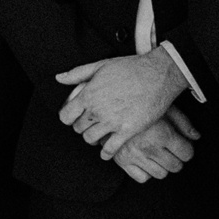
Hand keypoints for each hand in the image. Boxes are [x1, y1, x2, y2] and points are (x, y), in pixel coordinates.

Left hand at [57, 52, 187, 153]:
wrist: (159, 74)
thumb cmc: (132, 68)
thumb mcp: (101, 65)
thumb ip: (78, 73)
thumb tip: (60, 78)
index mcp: (88, 95)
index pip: (65, 116)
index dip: (69, 117)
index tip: (74, 116)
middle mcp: (97, 110)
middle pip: (78, 128)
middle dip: (82, 126)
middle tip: (90, 123)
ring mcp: (112, 122)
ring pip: (91, 139)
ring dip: (93, 138)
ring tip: (99, 134)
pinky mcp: (128, 130)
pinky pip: (110, 149)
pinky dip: (106, 153)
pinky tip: (107, 152)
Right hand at [111, 107, 199, 183]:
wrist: (109, 105)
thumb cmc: (140, 104)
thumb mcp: (165, 107)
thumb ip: (183, 123)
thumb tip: (196, 137)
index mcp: (162, 134)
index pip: (186, 153)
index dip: (187, 150)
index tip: (184, 146)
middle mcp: (149, 148)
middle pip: (175, 166)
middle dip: (178, 159)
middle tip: (173, 151)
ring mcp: (135, 156)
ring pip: (161, 174)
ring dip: (164, 166)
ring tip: (160, 155)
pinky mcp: (122, 161)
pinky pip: (142, 178)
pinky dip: (147, 172)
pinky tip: (147, 160)